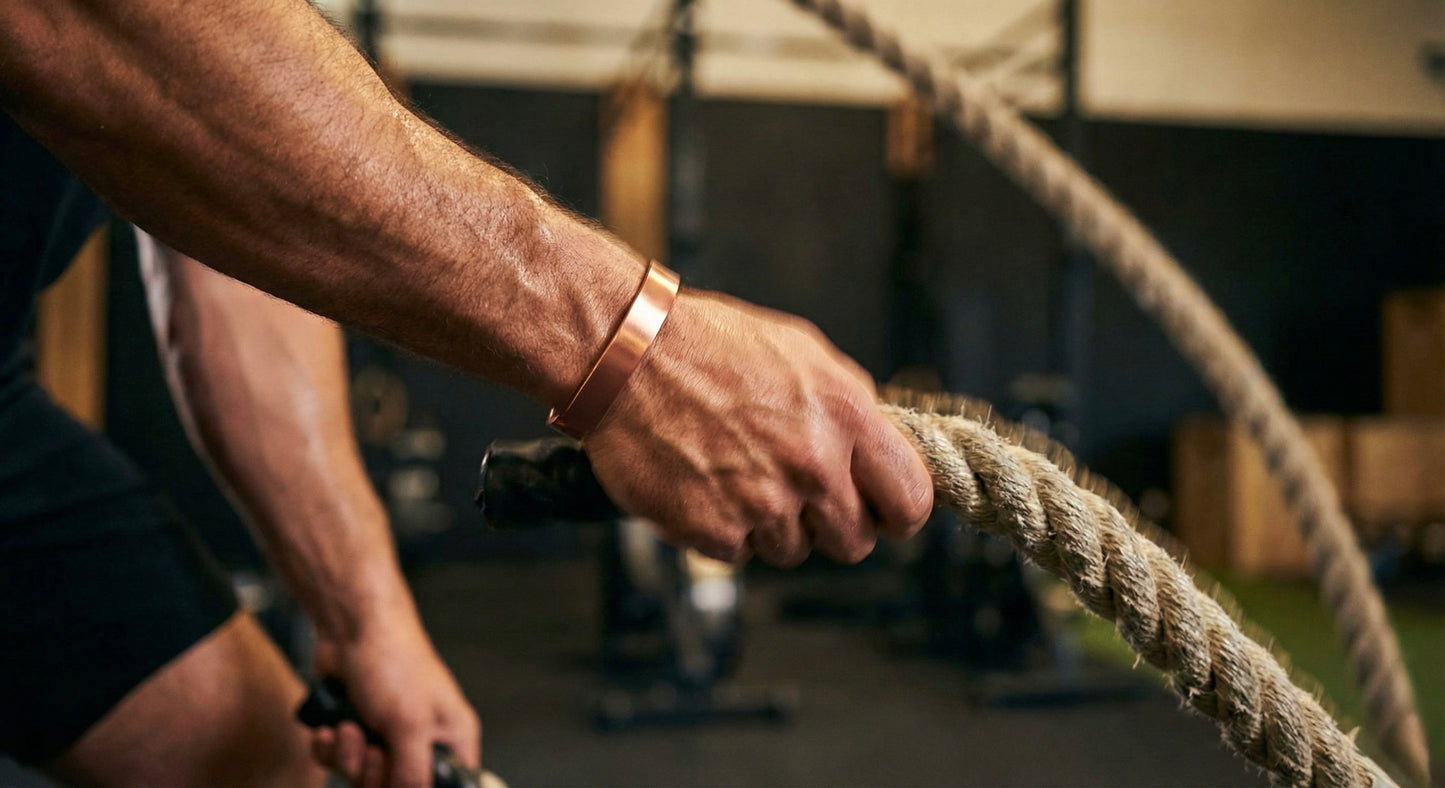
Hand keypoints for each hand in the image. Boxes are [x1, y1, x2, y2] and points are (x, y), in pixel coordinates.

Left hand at [308, 608, 478, 787]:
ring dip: (347, 757)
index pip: (447, 787)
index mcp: (452, 739)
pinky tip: (332, 727)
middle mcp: (422, 741)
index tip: (397, 778)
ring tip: (349, 727)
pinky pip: (339, 762)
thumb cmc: (393, 659)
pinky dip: (330, 748)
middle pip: (397, 787)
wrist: (352, 627)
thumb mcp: (409, 725)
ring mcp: (388, 737)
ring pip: (363, 778)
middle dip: (373, 773)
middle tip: (371, 748)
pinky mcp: (358, 730)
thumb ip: (414, 773)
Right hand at [586, 290, 933, 566]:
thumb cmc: (712, 345)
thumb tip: (880, 452)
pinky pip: (739, 555)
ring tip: (734, 471)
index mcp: (847, 416)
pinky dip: (723, 529)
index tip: (879, 511)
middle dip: (830, 525)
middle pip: (854, 542)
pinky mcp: (715, 531)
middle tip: (795, 494)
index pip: (911, 499)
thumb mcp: (803, 355)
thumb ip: (849, 409)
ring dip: (770, 526)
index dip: (897, 513)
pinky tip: (703, 483)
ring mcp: (764, 503)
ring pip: (793, 552)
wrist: (627, 356)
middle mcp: (814, 465)